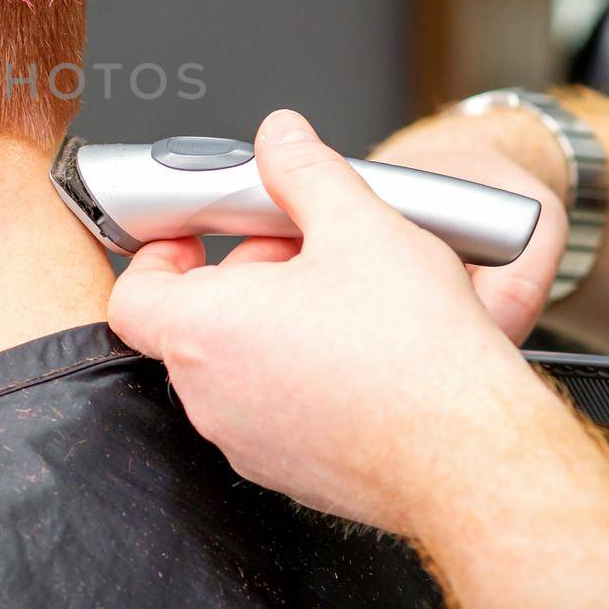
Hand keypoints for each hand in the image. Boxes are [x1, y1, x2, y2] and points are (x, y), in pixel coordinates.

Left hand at [107, 109, 561, 535]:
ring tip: (339, 296)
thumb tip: (281, 136)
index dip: (157, 252)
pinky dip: (298, 372)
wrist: (473, 456)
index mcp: (205, 331)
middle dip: (241, 274)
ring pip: (235, 365)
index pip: (134, 291)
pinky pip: (272, 408)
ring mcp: (247, 440)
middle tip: (298, 250)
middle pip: (193, 321)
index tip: (193, 231)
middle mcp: (211, 395)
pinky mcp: (289, 471)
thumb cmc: (417, 356)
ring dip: (271, 322)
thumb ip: (305, 169)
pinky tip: (359, 351)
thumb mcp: (359, 224)